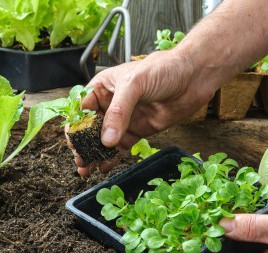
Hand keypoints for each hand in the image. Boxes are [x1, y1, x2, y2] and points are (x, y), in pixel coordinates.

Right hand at [73, 50, 220, 174]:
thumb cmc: (163, 69)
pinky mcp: (140, 130)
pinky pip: (122, 146)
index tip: (73, 142)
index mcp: (104, 87)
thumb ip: (119, 112)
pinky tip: (104, 167)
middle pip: (91, 128)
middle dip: (83, 144)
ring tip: (87, 169)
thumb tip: (106, 139)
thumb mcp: (135, 84)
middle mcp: (112, 103)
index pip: (82, 108)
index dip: (75, 125)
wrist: (194, 77)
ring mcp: (126, 118)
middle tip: (80, 160)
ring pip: (104, 140)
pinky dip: (112, 158)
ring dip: (95, 154)